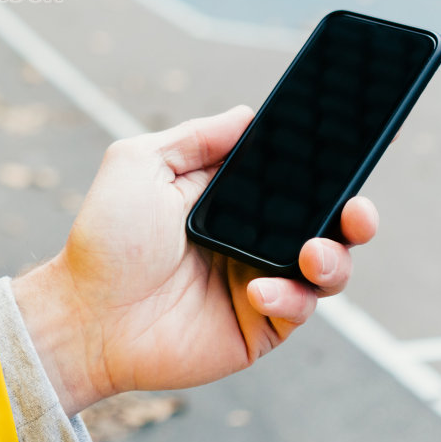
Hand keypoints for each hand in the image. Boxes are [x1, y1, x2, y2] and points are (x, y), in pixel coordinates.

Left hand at [12, 105, 378, 414]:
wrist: (84, 314)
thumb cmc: (105, 239)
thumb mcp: (140, 164)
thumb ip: (195, 137)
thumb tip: (248, 113)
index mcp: (233, 199)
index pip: (295, 178)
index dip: (328, 165)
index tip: (352, 146)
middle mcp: (255, 239)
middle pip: (327, 223)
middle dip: (356, 215)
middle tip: (357, 211)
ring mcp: (261, 283)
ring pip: (329, 269)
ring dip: (334, 258)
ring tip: (311, 253)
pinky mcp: (259, 327)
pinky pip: (300, 309)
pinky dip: (290, 296)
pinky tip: (259, 290)